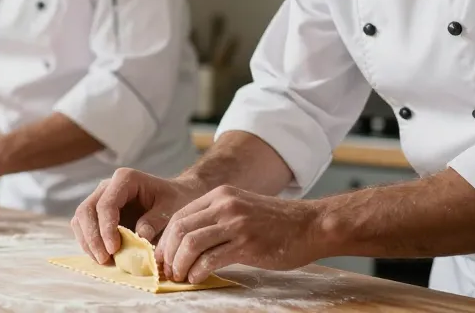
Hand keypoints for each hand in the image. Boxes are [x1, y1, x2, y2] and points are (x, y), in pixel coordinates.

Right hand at [71, 168, 204, 264]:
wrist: (176, 197)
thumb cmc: (175, 200)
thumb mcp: (172, 209)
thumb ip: (156, 221)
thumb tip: (140, 237)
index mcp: (125, 179)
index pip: (106, 204)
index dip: (106, 228)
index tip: (114, 249)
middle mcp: (108, 186)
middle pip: (87, 210)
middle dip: (92, 237)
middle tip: (105, 259)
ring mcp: (100, 198)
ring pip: (80, 219)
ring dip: (88, 242)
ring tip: (103, 261)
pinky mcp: (98, 213)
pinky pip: (84, 227)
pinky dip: (89, 243)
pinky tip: (102, 257)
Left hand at [155, 185, 324, 283]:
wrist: (311, 225)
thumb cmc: (276, 223)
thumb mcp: (241, 209)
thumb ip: (216, 219)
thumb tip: (188, 243)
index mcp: (219, 196)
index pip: (179, 216)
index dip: (166, 240)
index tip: (163, 257)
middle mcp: (224, 205)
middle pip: (179, 229)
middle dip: (167, 253)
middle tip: (167, 270)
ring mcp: (235, 223)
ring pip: (190, 244)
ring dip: (179, 264)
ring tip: (180, 276)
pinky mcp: (246, 243)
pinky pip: (211, 259)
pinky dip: (197, 271)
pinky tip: (197, 278)